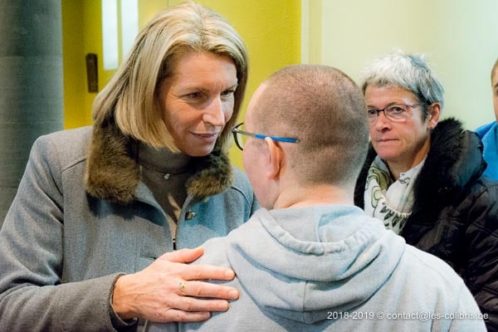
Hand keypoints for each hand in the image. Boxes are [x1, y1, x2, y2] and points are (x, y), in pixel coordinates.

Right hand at [111, 247, 238, 322]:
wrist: (130, 293)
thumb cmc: (152, 274)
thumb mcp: (166, 259)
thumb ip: (184, 254)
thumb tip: (202, 250)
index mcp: (176, 271)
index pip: (199, 271)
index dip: (216, 272)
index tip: (230, 274)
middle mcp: (174, 286)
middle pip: (199, 288)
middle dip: (218, 291)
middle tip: (234, 293)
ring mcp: (169, 301)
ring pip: (193, 304)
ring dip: (211, 304)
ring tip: (226, 305)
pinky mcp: (165, 313)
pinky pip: (183, 316)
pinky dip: (196, 316)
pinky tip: (208, 315)